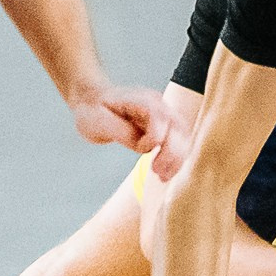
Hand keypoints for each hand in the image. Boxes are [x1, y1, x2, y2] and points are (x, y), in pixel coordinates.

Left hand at [71, 83, 185, 177]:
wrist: (93, 101)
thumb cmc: (94, 111)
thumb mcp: (99, 122)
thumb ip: (122, 132)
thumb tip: (142, 146)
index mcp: (140, 99)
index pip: (159, 115)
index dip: (155, 135)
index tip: (141, 149)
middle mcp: (157, 104)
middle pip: (177, 126)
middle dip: (172, 152)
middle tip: (158, 172)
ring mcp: (162, 113)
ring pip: (182, 135)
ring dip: (177, 157)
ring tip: (164, 176)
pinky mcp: (164, 125)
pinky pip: (178, 141)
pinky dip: (175, 157)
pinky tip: (166, 171)